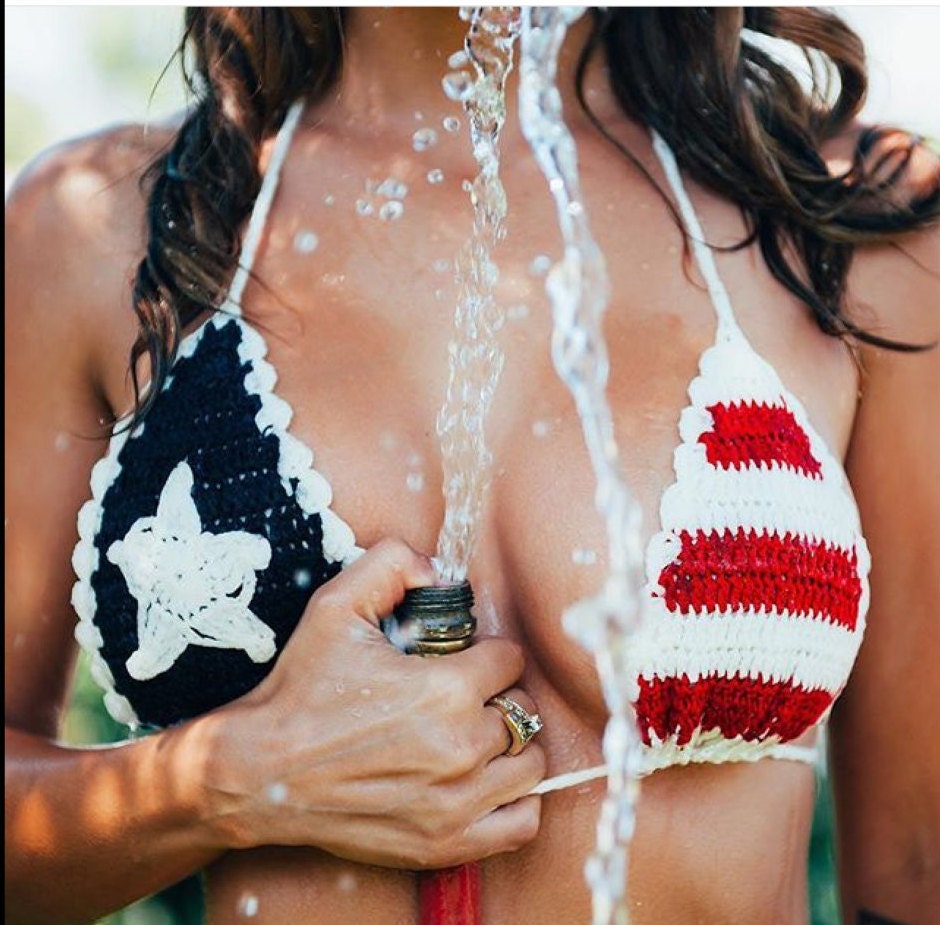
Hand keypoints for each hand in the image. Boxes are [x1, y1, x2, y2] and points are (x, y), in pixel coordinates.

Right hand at [200, 538, 545, 868]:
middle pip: (522, 710)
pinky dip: (514, 800)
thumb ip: (392, 564)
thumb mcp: (335, 605)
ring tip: (476, 736)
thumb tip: (439, 571)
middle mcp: (461, 747)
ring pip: (529, 763)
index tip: (465, 659)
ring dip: (509, 745)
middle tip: (465, 697)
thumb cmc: (300, 690)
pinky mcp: (446, 843)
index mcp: (445, 689)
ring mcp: (457, 802)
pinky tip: (486, 782)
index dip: (488, 653)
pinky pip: (521, 822)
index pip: (511, 660)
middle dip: (498, 696)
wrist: (260, 772)